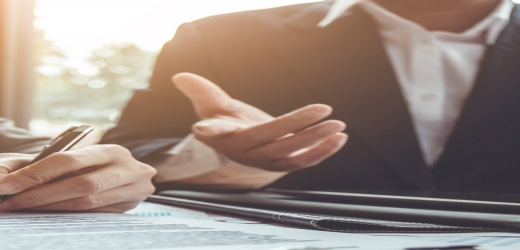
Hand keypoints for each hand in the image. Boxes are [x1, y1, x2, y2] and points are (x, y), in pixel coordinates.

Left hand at [0, 145, 155, 212]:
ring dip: (49, 208)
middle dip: (37, 195)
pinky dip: (65, 217)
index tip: (0, 187)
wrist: (125, 178)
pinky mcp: (129, 207)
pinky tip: (42, 218)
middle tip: (4, 203)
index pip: (64, 160)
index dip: (32, 175)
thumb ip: (10, 165)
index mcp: (104, 147)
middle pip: (76, 183)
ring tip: (17, 210)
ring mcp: (130, 187)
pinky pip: (94, 216)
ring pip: (85, 203)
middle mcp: (121, 164)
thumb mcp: (48, 160)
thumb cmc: (81, 167)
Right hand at [173, 73, 347, 171]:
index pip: (216, 131)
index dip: (210, 130)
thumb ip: (200, 90)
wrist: (238, 147)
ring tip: (338, 125)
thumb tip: (180, 76)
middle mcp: (245, 150)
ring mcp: (266, 160)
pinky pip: (304, 161)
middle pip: (271, 138)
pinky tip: (339, 138)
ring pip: (293, 152)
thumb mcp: (211, 104)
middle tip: (323, 110)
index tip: (201, 128)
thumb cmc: (224, 122)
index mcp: (224, 135)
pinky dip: (323, 152)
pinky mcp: (282, 163)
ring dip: (317, 141)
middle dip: (298, 124)